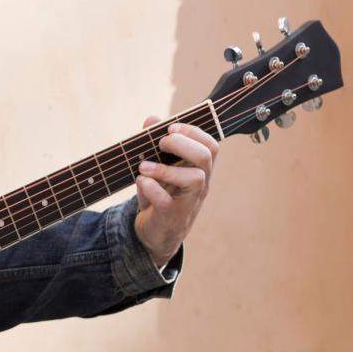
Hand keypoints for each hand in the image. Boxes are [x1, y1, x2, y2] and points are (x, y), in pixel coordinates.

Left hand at [133, 115, 219, 266]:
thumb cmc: (159, 194)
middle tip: (161, 143)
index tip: (170, 127)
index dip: (193, 132)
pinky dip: (151, 188)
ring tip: (143, 166)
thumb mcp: (156, 167)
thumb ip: (154, 144)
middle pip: (206, 157)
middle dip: (182, 143)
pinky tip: (141, 182)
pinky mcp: (173, 216)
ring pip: (194, 179)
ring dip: (165, 168)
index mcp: (199, 169)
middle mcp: (200, 184)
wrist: (155, 233)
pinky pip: (167, 201)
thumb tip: (151, 118)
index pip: (211, 145)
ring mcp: (189, 201)